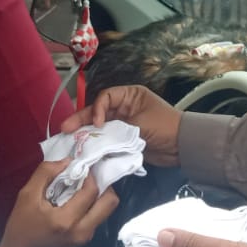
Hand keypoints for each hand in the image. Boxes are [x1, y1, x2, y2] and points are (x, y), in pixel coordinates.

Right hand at [0, 159, 118, 246]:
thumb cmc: (20, 226)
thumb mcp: (27, 195)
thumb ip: (46, 173)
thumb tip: (67, 161)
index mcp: (66, 220)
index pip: (91, 191)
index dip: (89, 174)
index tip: (80, 166)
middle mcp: (81, 231)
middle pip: (110, 202)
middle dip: (103, 184)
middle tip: (89, 176)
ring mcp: (85, 237)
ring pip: (107, 210)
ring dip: (99, 194)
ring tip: (84, 186)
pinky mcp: (85, 239)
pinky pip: (98, 217)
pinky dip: (93, 204)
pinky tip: (79, 199)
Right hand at [61, 85, 180, 166]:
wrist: (182, 147)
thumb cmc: (165, 127)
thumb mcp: (141, 124)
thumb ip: (118, 128)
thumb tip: (98, 136)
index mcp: (130, 96)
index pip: (105, 98)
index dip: (97, 109)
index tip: (97, 123)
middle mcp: (124, 108)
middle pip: (98, 112)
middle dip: (82, 121)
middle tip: (65, 129)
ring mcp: (123, 124)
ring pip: (100, 127)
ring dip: (86, 134)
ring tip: (69, 141)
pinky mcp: (123, 139)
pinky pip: (106, 140)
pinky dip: (97, 145)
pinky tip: (84, 150)